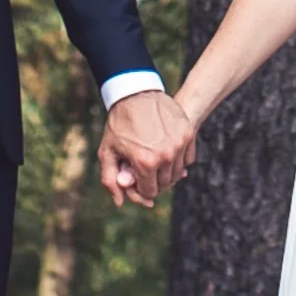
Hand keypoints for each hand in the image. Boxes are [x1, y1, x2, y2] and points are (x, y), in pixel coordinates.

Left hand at [99, 88, 197, 209]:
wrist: (135, 93)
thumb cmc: (119, 125)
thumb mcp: (107, 152)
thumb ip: (110, 180)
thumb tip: (120, 203)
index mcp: (146, 162)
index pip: (149, 192)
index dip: (140, 188)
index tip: (135, 176)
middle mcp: (166, 155)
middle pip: (165, 184)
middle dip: (153, 180)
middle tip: (144, 166)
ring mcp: (180, 143)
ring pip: (178, 172)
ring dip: (166, 170)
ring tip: (154, 157)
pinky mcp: (188, 133)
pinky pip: (188, 159)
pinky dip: (179, 159)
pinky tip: (166, 149)